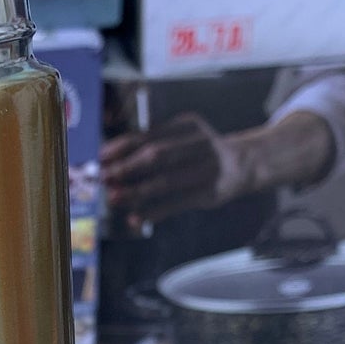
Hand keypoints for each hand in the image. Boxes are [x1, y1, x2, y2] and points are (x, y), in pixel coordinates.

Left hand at [102, 110, 249, 226]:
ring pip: (165, 182)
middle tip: (105, 177)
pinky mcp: (210, 192)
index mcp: (187, 125)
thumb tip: (111, 160)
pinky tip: (135, 218)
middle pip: (157, 156)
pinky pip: (176, 204)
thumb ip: (152, 144)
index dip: (122, 147)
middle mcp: (199, 143)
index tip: (101, 157)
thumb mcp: (181, 138)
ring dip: (136, 192)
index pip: (149, 135)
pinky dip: (154, 212)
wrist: (243, 164)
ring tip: (113, 198)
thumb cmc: (199, 152)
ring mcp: (207, 168)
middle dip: (127, 168)